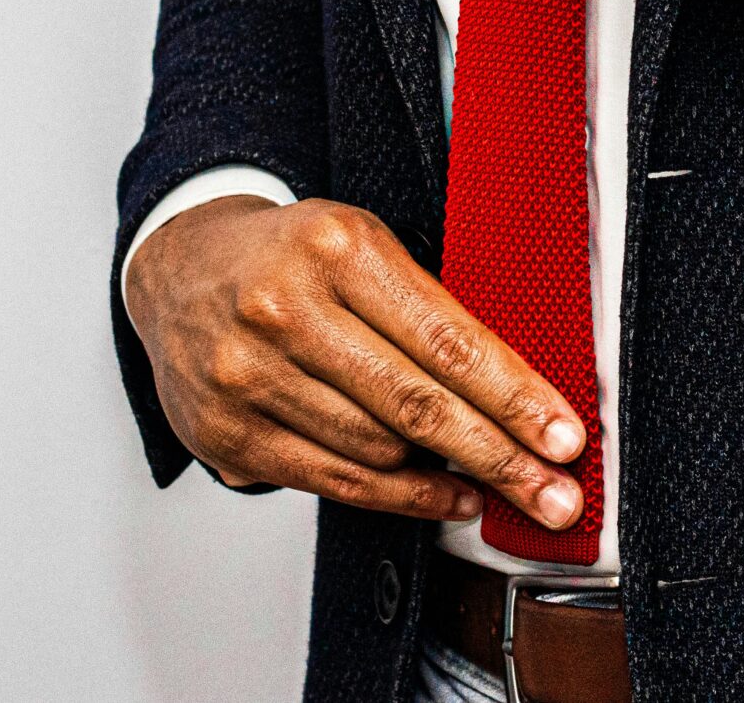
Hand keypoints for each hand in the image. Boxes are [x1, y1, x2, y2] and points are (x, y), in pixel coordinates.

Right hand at [124, 195, 591, 529]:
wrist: (177, 268)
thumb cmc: (292, 256)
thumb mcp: (360, 245)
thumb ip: (427, 309)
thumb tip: (516, 395)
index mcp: (336, 247)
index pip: (445, 338)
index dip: (514, 395)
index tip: (566, 435)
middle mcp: (285, 309)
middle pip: (416, 404)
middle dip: (501, 456)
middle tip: (558, 495)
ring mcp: (247, 376)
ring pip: (378, 450)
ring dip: (453, 478)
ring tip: (503, 486)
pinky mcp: (226, 434)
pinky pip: (335, 482)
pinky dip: (403, 499)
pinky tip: (448, 499)